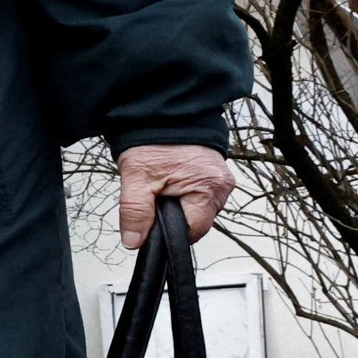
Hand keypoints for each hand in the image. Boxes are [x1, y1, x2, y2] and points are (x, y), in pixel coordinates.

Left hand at [117, 142, 231, 246]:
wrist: (162, 115)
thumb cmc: (153, 142)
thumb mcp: (136, 179)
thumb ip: (135, 213)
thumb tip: (134, 242)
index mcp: (208, 188)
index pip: (194, 230)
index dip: (172, 232)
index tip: (155, 222)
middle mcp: (222, 185)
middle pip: (199, 221)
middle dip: (177, 217)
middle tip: (157, 197)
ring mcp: (223, 179)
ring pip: (201, 209)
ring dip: (182, 205)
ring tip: (165, 186)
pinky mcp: (218, 174)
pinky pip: (203, 196)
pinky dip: (188, 194)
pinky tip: (174, 182)